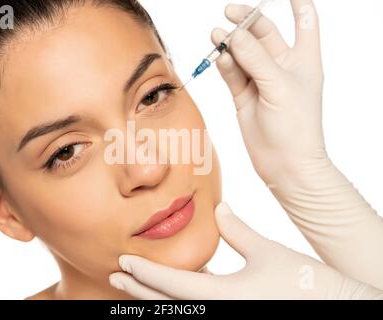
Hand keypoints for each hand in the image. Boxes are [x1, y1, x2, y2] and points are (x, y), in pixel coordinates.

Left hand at [109, 202, 382, 299]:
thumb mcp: (267, 252)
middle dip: (139, 290)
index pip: (171, 284)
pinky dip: (181, 299)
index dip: (144, 273)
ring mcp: (226, 316)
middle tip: (116, 276)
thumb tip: (218, 208)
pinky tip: (176, 287)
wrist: (336, 306)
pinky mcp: (235, 314)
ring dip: (155, 297)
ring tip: (135, 284)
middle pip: (167, 303)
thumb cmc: (304, 281)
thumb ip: (237, 231)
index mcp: (224, 295)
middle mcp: (220, 311)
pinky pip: (199, 308)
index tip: (123, 263)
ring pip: (180, 309)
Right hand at [211, 0, 326, 183]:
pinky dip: (224, 63)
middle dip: (247, 21)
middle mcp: (282, 66)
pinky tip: (219, 57)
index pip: (304, 19)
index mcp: (303, 59)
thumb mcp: (278, 85)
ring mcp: (260, 80)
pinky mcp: (244, 95)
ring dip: (230, 42)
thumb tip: (233, 35)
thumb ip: (255, 58)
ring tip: (216, 36)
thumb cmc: (296, 126)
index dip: (296, 1)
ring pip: (243, 52)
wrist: (285, 163)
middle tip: (229, 14)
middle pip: (264, 32)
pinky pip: (231, 72)